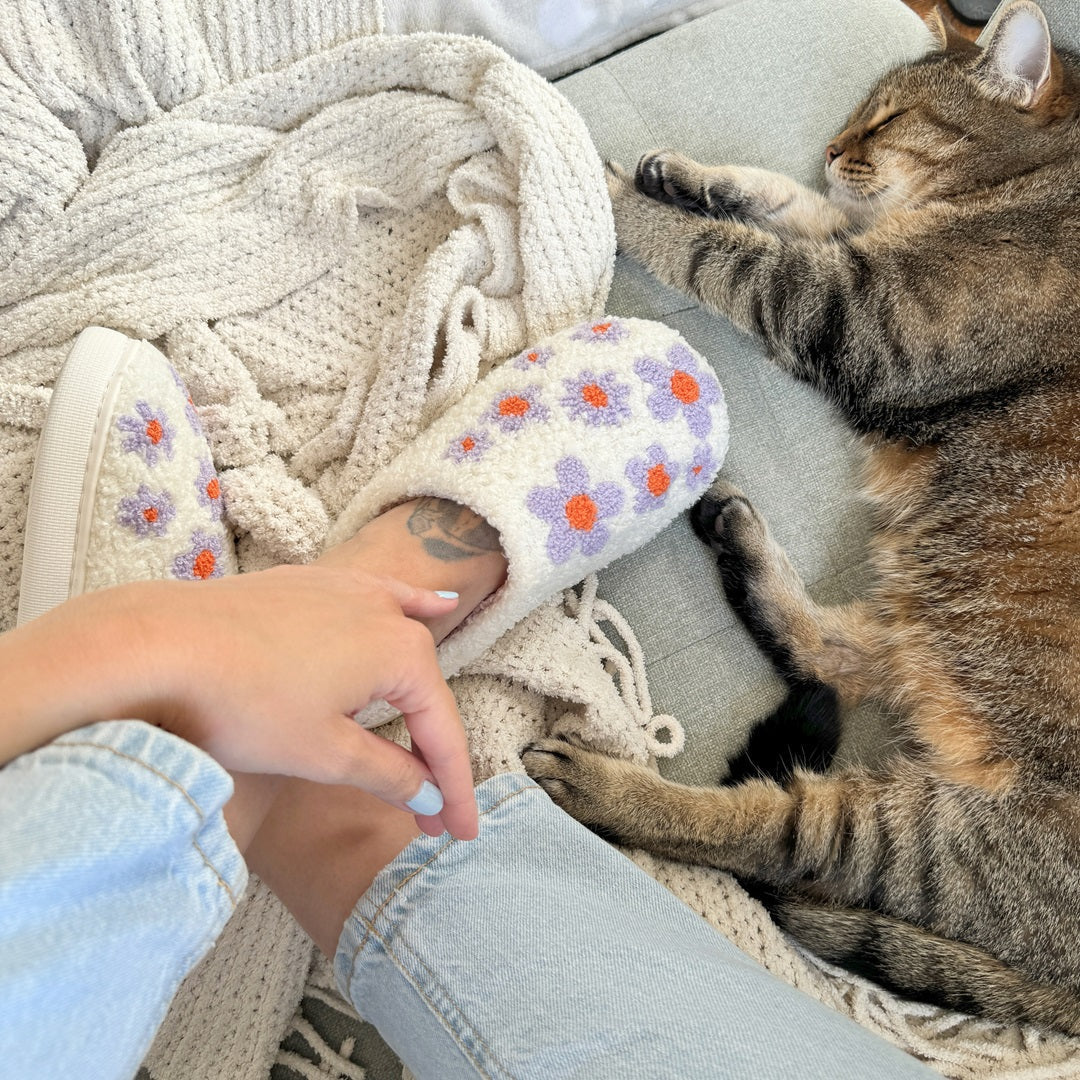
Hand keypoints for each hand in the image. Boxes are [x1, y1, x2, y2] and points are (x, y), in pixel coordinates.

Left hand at [0, 567, 478, 840]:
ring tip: (434, 741)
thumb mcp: (324, 753)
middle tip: (429, 809)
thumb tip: (430, 795)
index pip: (443, 733)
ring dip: (418, 697)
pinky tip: (436, 602)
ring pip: (404, 645)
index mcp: (402, 655)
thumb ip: (389, 773)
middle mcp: (386, 614)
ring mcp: (348, 590)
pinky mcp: (312, 584)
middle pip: (423, 693)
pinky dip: (408, 605)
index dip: (456, 789)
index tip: (461, 833)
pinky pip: (377, 596)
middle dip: (429, 752)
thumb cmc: (245, 703)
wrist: (160, 645)